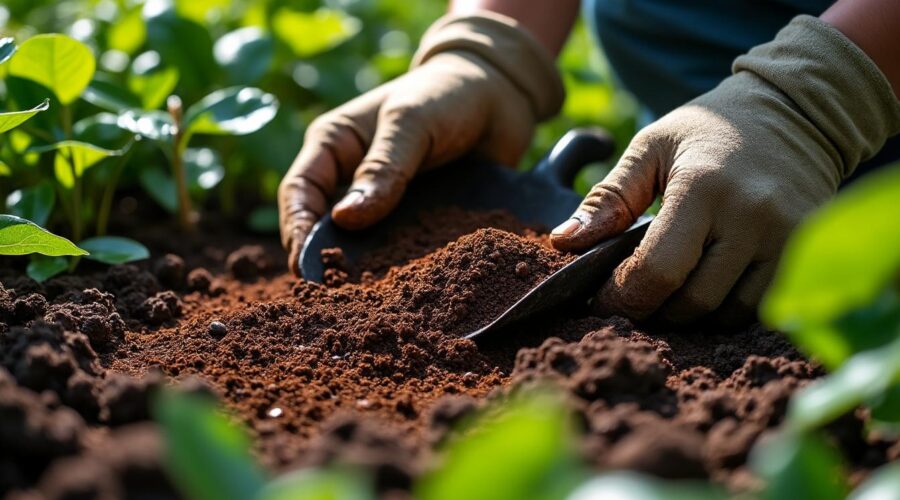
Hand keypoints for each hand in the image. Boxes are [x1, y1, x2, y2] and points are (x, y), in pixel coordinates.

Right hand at [279, 12, 562, 274]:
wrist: (500, 95)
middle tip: (331, 298)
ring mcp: (384, 202)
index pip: (299, 191)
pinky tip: (405, 294)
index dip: (296, 229)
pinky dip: (399, 272)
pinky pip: (402, 250)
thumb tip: (346, 220)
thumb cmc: (445, 95)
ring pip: (361, 244)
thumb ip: (383, 168)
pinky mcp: (417, 220)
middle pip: (323, 226)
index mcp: (334, 145)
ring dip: (362, 272)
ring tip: (364, 306)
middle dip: (324, 260)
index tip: (305, 265)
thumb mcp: (410, 122)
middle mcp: (351, 177)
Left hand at [550, 16, 899, 324]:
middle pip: (691, 301)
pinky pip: (761, 309)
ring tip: (671, 288)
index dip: (622, 298)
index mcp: (703, 186)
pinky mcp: (808, 252)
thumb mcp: (650, 148)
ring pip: (727, 314)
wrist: (795, 111)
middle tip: (632, 296)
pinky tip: (709, 285)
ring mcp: (788, 237)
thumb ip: (607, 198)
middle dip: (652, 309)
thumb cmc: (709, 130)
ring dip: (690, 314)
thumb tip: (562, 242)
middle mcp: (751, 215)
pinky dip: (727, 310)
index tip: (601, 301)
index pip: (657, 270)